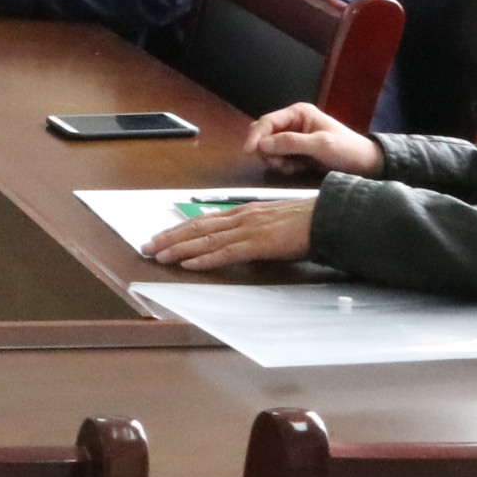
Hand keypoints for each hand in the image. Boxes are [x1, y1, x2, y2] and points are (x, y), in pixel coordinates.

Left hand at [143, 197, 316, 268]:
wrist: (331, 218)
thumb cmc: (307, 222)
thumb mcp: (274, 221)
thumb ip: (254, 228)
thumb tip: (238, 239)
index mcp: (245, 212)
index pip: (204, 220)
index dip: (179, 228)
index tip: (160, 236)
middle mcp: (242, 217)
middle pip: (197, 228)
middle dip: (169, 237)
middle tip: (145, 247)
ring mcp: (249, 229)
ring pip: (206, 240)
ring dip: (179, 248)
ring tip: (158, 255)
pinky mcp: (260, 244)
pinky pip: (227, 253)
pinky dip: (205, 259)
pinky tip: (188, 264)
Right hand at [246, 102, 384, 177]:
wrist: (366, 165)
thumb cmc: (347, 149)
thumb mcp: (321, 145)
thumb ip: (291, 143)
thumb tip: (262, 144)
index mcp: (298, 113)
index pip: (267, 121)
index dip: (255, 135)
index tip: (248, 151)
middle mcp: (292, 123)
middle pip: (263, 134)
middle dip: (266, 150)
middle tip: (279, 164)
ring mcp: (293, 137)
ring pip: (268, 148)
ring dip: (275, 160)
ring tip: (293, 167)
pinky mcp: (295, 151)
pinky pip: (278, 157)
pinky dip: (283, 165)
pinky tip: (297, 168)